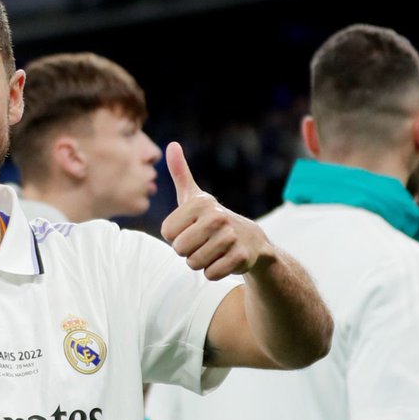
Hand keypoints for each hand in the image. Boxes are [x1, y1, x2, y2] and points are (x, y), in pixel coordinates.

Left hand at [160, 142, 273, 280]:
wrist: (251, 240)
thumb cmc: (212, 218)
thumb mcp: (195, 196)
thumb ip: (180, 173)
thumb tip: (171, 145)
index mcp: (200, 203)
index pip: (167, 233)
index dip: (176, 236)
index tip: (190, 228)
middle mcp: (216, 217)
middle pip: (179, 249)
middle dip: (187, 251)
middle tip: (202, 242)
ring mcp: (230, 237)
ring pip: (193, 263)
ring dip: (200, 262)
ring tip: (213, 250)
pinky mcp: (241, 257)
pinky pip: (210, 274)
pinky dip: (213, 272)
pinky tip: (224, 260)